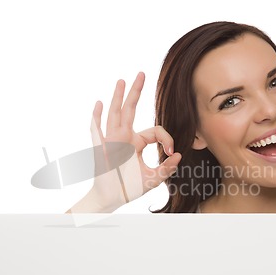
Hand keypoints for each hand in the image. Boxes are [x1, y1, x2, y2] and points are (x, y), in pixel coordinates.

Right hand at [72, 72, 181, 212]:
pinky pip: (97, 130)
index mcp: (136, 143)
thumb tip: (179, 155)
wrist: (110, 199)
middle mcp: (124, 137)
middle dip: (136, 92)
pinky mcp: (102, 149)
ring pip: (115, 114)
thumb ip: (167, 168)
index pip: (155, 130)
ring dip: (118, 97)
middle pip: (130, 110)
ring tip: (122, 81)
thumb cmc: (128, 188)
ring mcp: (111, 141)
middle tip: (141, 74)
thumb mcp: (153, 179)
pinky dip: (96, 117)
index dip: (167, 138)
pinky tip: (98, 104)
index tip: (171, 152)